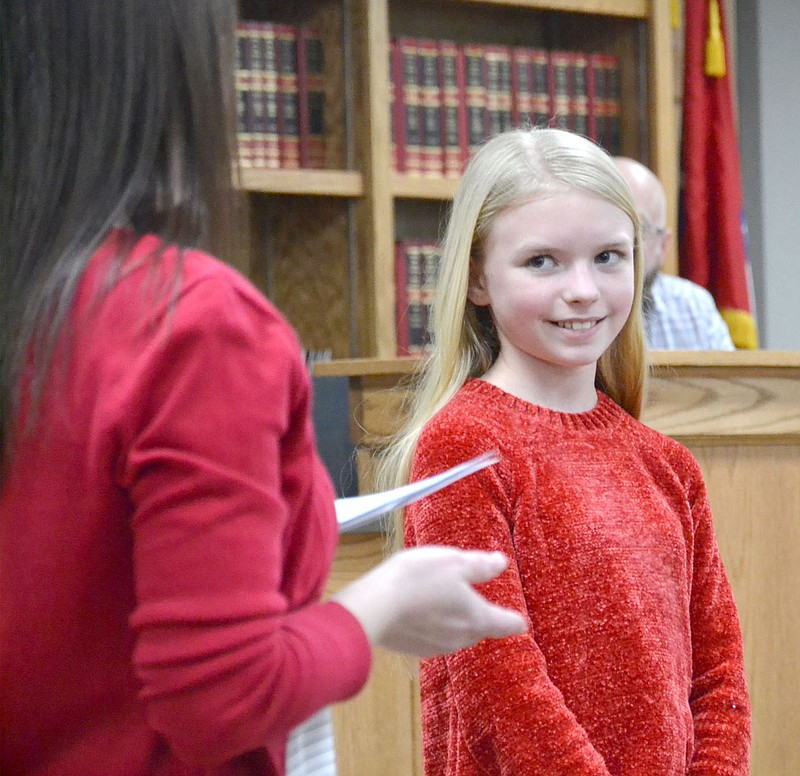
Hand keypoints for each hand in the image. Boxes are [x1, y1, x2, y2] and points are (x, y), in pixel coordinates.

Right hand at [332, 546, 526, 657]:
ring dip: (451, 616)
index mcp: (477, 618)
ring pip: (455, 632)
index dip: (514, 619)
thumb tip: (501, 563)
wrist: (373, 607)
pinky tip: (416, 606)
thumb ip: (481, 565)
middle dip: (476, 611)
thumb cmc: (418, 579)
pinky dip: (431, 622)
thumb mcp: (454, 562)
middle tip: (465, 590)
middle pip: (479, 627)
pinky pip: (432, 635)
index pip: (508, 624)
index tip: (519, 619)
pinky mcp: (415, 649)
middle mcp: (461, 639)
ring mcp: (437, 647)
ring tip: (437, 594)